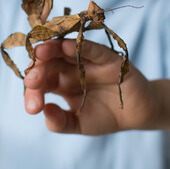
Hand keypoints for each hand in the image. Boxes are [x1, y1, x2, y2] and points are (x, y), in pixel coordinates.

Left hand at [24, 39, 159, 134]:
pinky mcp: (107, 58)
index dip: (32, 92)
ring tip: (40, 52)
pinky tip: (67, 46)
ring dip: (52, 49)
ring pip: (66, 50)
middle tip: (32, 81)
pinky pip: (93, 50)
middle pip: (49, 63)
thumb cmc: (106, 116)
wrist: (137, 114)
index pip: (41, 82)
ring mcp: (88, 61)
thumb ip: (61, 122)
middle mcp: (70, 68)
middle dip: (38, 71)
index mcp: (60, 83)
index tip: (33, 108)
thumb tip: (45, 111)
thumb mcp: (80, 124)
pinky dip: (81, 47)